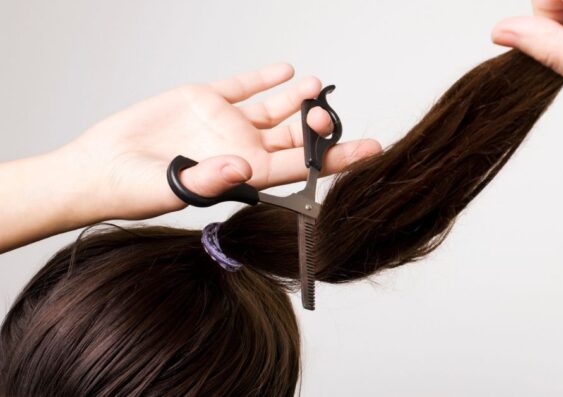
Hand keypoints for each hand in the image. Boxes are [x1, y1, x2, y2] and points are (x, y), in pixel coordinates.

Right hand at [64, 63, 381, 220]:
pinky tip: (285, 70)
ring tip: (317, 86)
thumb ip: (210, 177)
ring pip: (274, 111)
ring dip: (297, 99)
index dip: (337, 160)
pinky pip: (242, 87)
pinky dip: (263, 78)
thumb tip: (243, 165)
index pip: (301, 169)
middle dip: (318, 128)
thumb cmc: (136, 191)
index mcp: (245, 176)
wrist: (100, 167)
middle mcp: (243, 150)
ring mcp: (226, 124)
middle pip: (295, 139)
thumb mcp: (173, 188)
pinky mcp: (205, 101)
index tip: (371, 150)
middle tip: (328, 115)